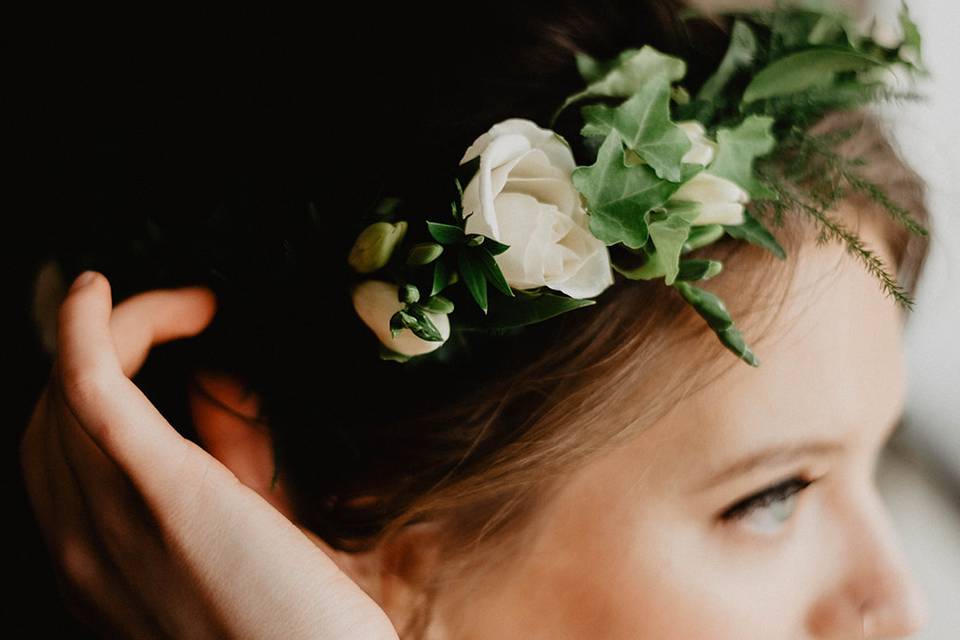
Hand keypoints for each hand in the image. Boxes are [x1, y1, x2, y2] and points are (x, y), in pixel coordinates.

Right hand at [19, 271, 398, 639]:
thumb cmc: (300, 622)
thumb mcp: (246, 539)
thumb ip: (226, 468)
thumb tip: (226, 390)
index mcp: (98, 565)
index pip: (60, 449)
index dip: (100, 381)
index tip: (171, 344)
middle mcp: (83, 547)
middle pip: (54, 414)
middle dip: (110, 346)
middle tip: (187, 316)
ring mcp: (111, 520)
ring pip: (70, 393)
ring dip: (120, 328)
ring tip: (180, 303)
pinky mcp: (162, 492)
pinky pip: (92, 390)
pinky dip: (87, 332)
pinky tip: (99, 293)